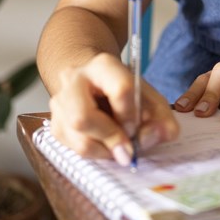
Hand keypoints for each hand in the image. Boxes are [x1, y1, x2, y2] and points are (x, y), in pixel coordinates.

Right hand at [48, 52, 179, 164]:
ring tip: (120, 147)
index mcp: (103, 66)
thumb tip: (165, 134)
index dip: (131, 115)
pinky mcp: (55, 124)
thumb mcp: (149, 98)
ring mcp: (59, 102)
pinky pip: (73, 149)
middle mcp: (74, 80)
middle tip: (128, 150)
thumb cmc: (124, 91)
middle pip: (83, 117)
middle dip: (110, 138)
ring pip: (78, 138)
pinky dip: (96, 153)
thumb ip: (162, 117)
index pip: (119, 89)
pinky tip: (107, 145)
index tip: (137, 127)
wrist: (93, 83)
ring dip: (105, 150)